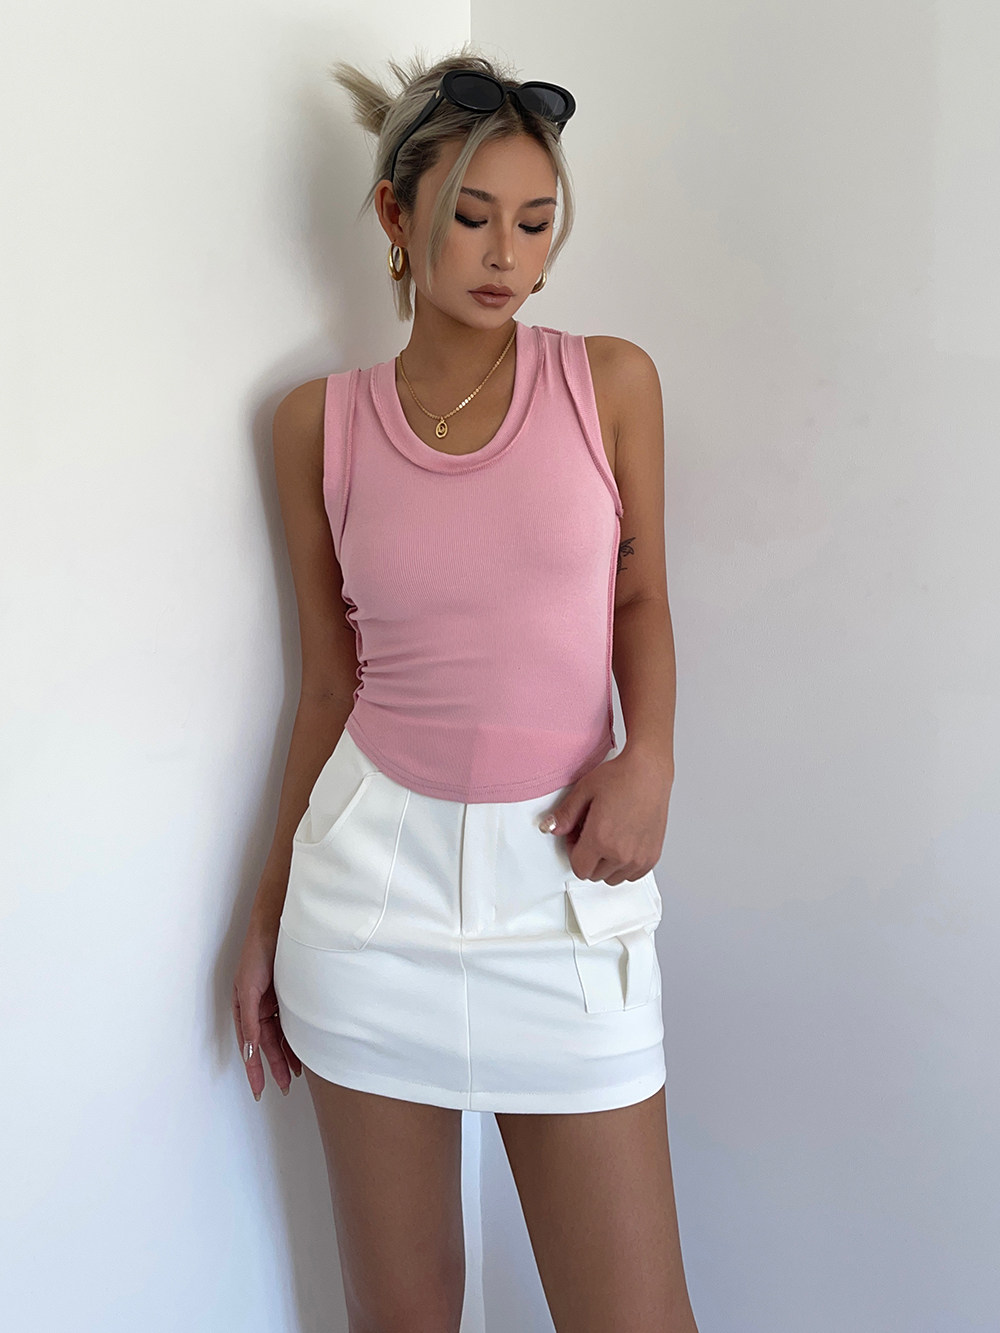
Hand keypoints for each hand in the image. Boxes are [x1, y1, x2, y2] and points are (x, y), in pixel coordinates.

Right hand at [232, 918, 301, 1101]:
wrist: (277, 928)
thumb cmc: (257, 954)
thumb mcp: (249, 989)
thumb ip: (249, 1021)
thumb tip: (250, 1050)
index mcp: (244, 1009)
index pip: (250, 1047)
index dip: (254, 1070)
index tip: (259, 1090)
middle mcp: (258, 1008)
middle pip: (266, 1045)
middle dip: (274, 1067)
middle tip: (284, 1087)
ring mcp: (273, 1002)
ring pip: (279, 1036)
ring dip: (286, 1055)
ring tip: (296, 1074)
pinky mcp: (287, 996)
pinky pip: (290, 1022)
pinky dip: (295, 1037)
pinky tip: (302, 1048)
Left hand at [539, 748, 672, 883]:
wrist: (649, 771)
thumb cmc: (622, 777)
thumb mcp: (584, 791)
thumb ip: (565, 815)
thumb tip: (552, 828)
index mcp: (600, 839)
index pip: (578, 868)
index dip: (573, 852)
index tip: (578, 836)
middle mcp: (621, 853)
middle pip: (594, 875)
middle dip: (588, 857)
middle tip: (592, 834)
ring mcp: (639, 857)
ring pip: (613, 877)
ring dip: (606, 863)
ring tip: (608, 837)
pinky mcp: (652, 856)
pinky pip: (632, 875)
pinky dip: (625, 865)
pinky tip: (623, 843)